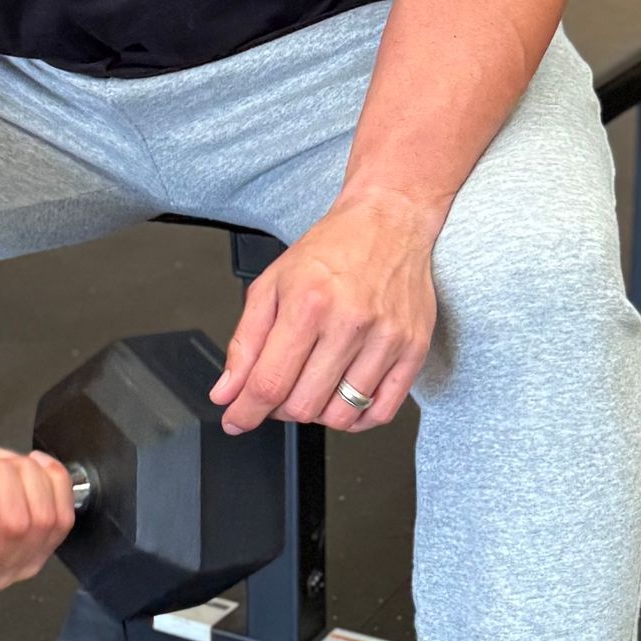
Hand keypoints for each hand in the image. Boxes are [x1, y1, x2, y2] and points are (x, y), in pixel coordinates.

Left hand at [207, 192, 438, 435]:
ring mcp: (387, 339)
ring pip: (341, 416)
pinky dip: (357, 418)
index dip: (246, 411)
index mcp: (308, 303)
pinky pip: (382, 412)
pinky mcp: (413, 349)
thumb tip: (227, 392)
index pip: (270, 382)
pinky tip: (344, 397)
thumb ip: (245, 342)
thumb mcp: (272, 284)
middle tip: (279, 390)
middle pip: (304, 406)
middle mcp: (350, 323)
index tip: (237, 420)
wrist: (388, 221)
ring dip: (318, 414)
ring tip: (312, 387)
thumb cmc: (332, 249)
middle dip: (280, 409)